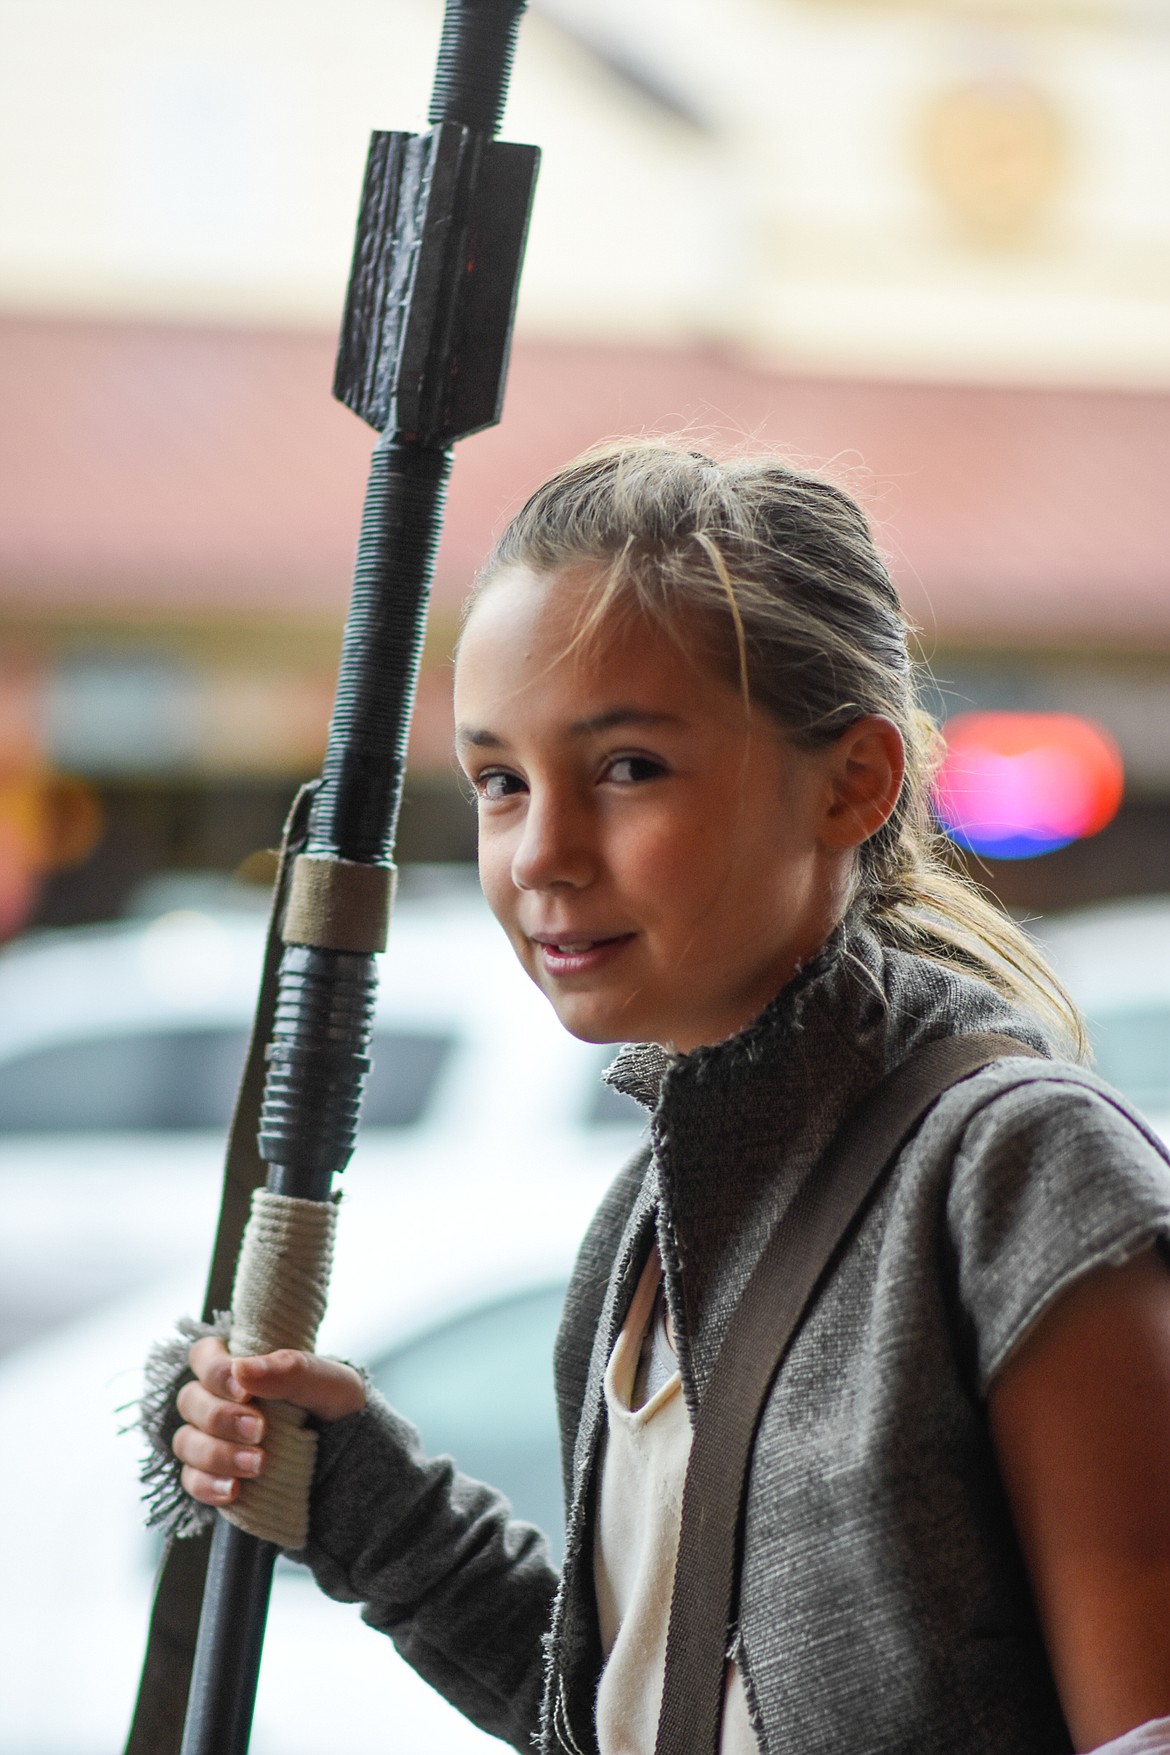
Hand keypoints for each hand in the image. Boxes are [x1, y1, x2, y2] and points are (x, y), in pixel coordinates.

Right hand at [173, 1336, 366, 1507]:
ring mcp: (213, 1438)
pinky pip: (192, 1481)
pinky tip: (234, 1491)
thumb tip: (242, 1368)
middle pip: (190, 1401)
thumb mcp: (327, 1382)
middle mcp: (220, 1399)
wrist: (351, 1456)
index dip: (214, 1371)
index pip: (204, 1356)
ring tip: (257, 1464)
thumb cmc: (337, 1405)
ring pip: (186, 1442)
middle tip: (259, 1430)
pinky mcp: (214, 1475)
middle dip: (220, 1418)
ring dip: (217, 1454)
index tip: (244, 1390)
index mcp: (242, 1367)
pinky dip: (208, 1486)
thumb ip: (288, 1370)